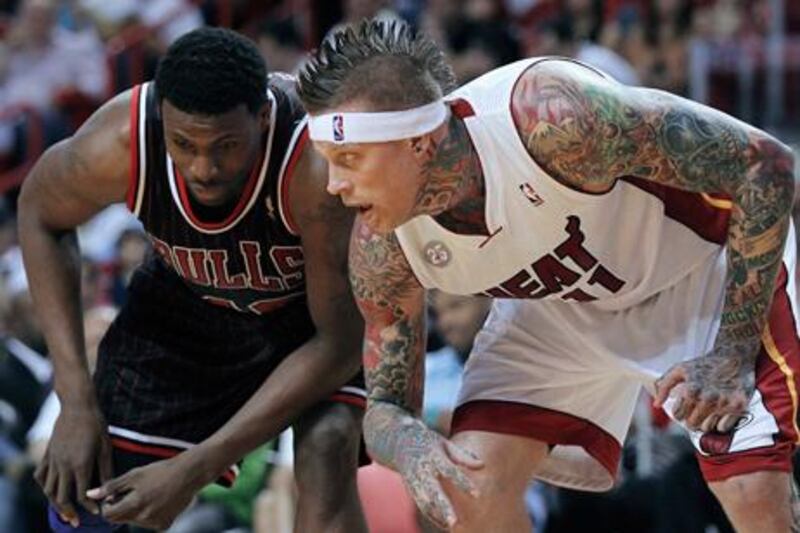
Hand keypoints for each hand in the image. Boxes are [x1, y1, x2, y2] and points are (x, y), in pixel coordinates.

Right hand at [34, 403, 112, 526]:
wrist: (77, 406)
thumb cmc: (96, 425)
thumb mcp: (105, 447)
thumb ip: (106, 470)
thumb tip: (109, 488)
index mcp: (80, 464)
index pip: (83, 494)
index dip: (90, 506)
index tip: (97, 512)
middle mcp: (63, 465)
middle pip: (61, 497)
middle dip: (69, 512)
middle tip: (76, 522)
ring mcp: (53, 460)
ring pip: (48, 489)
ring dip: (54, 503)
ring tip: (63, 511)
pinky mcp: (47, 454)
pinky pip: (40, 475)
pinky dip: (44, 486)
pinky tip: (51, 490)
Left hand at [86, 453, 201, 529]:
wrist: (189, 474)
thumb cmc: (161, 471)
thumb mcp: (134, 475)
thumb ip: (111, 487)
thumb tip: (90, 495)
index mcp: (135, 504)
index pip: (108, 515)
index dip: (108, 505)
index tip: (114, 496)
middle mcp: (144, 517)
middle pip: (120, 519)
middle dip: (121, 508)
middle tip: (132, 492)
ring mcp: (155, 523)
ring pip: (134, 522)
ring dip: (134, 512)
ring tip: (147, 494)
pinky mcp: (165, 525)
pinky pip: (148, 524)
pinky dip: (148, 515)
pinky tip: (157, 501)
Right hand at [394, 422, 483, 529]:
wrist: (399, 440)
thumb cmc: (429, 442)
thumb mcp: (445, 444)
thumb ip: (463, 456)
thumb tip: (483, 465)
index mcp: (433, 455)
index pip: (450, 470)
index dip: (463, 482)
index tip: (478, 495)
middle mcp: (422, 469)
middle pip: (433, 490)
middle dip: (443, 507)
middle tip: (454, 522)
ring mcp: (414, 480)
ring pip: (424, 501)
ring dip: (436, 515)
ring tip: (451, 526)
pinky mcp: (410, 488)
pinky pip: (421, 505)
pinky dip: (432, 515)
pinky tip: (444, 524)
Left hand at [654, 349, 755, 432]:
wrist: (733, 356)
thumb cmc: (705, 364)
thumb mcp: (680, 370)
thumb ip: (664, 386)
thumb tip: (657, 404)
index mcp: (691, 390)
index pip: (678, 415)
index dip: (680, 412)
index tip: (684, 407)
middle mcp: (707, 398)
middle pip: (692, 424)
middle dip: (692, 418)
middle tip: (696, 410)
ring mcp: (724, 403)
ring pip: (707, 427)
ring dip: (706, 421)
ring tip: (708, 410)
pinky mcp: (739, 406)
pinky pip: (724, 427)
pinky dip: (721, 423)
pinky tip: (720, 411)